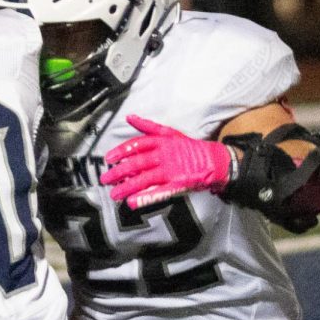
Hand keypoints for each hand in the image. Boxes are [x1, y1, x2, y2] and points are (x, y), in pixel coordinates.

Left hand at [100, 115, 233, 209]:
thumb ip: (148, 126)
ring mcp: (171, 170)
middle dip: (118, 172)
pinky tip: (132, 203)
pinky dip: (145, 198)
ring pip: (144, 179)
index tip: (108, 158)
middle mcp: (164, 155)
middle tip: (105, 179)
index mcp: (162, 141)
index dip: (121, 151)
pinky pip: (158, 192)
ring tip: (114, 195)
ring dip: (127, 187)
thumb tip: (129, 117)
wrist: (214, 160)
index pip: (137, 144)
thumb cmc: (189, 148)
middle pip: (137, 163)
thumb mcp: (169, 132)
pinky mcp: (177, 184)